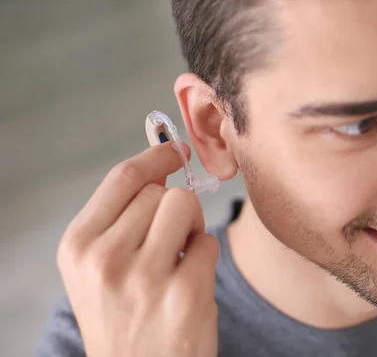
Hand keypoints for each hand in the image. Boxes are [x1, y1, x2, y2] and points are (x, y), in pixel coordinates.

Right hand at [57, 142, 218, 356]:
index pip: (122, 178)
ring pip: (186, 205)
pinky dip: (204, 255)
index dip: (155, 157)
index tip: (174, 150)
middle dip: (172, 208)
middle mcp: (104, 260)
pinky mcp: (185, 294)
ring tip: (177, 258)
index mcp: (78, 247)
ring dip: (191, 226)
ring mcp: (145, 277)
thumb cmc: (122, 317)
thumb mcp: (97, 268)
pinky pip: (209, 241)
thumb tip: (160, 166)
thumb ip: (119, 219)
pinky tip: (188, 284)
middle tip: (166, 243)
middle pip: (160, 191)